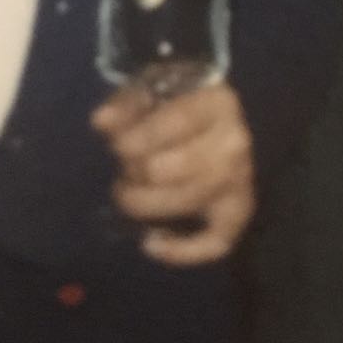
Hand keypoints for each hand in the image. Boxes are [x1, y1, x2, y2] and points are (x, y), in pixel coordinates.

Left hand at [91, 79, 254, 266]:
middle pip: (174, 168)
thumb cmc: (174, 102)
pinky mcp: (238, 210)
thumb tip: (101, 121)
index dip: (138, 138)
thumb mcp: (150, 90)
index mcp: (217, 102)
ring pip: (186, 203)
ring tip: (127, 195)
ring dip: (146, 204)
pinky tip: (150, 243)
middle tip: (124, 170)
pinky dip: (183, 252)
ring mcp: (240, 178)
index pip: (177, 121)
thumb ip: (126, 105)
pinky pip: (217, 242)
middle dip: (136, 172)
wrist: (209, 118)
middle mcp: (235, 141)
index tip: (116, 146)